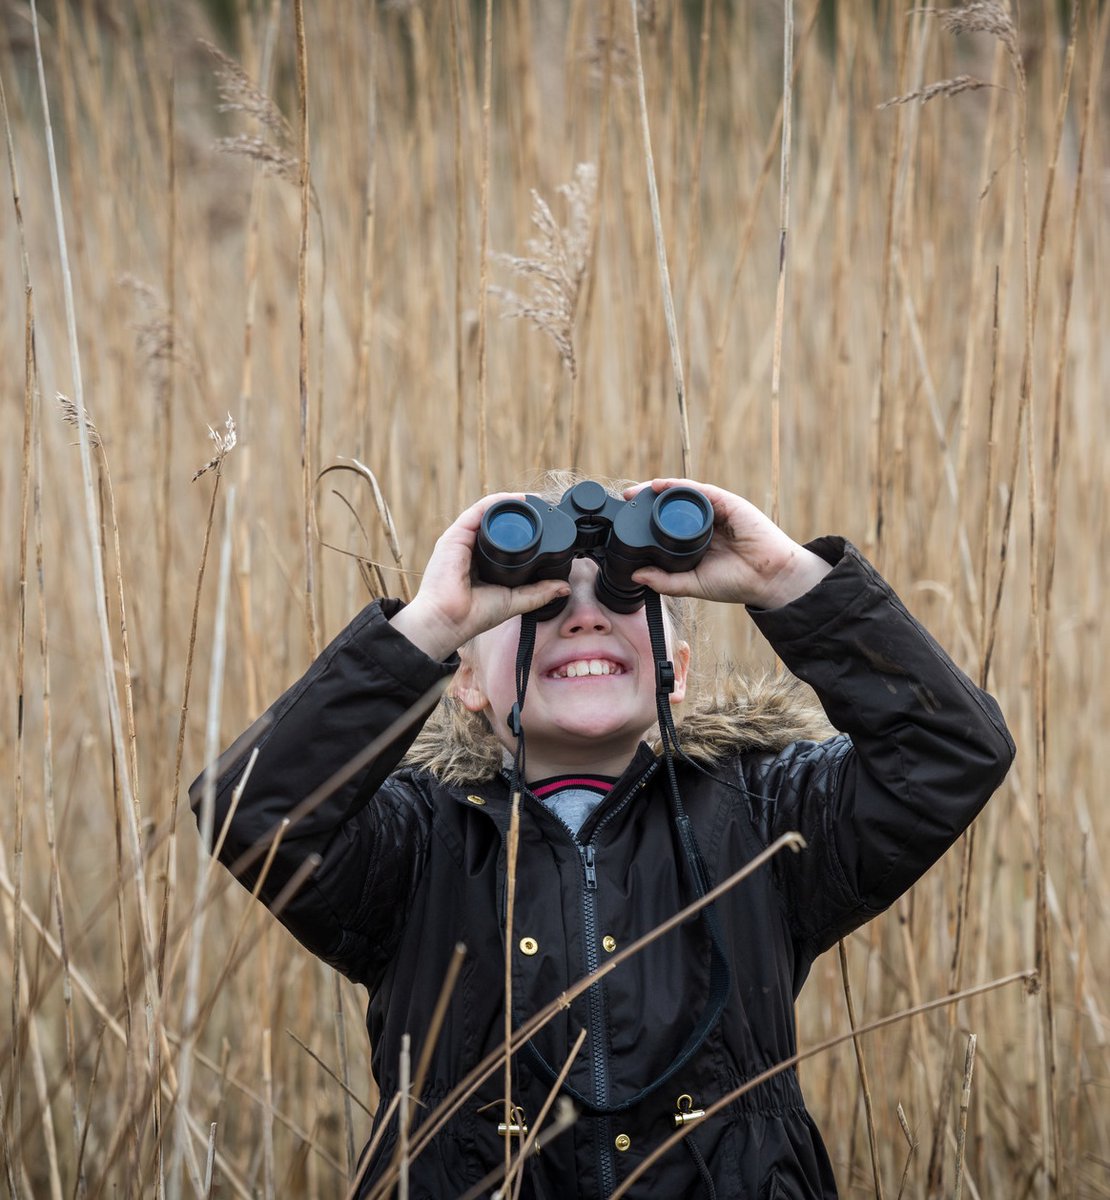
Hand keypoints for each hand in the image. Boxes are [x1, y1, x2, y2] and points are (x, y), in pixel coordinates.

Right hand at [389, 493, 570, 659]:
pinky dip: (496, 502)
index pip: (503, 539)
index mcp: (482, 563)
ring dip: (509, 503)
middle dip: (517, 513)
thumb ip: (539, 593)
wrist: (449, 619)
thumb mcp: (514, 600)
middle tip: (541, 507)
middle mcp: (471, 548)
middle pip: (495, 523)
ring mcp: (462, 540)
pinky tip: (514, 499)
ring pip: (487, 514)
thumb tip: (564, 588)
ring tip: (531, 500)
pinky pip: (477, 511)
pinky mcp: (455, 536)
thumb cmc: (474, 615)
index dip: (522, 529)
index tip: (543, 523)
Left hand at [623, 478, 831, 608]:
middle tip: (624, 501)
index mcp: (696, 540)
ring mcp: (715, 510)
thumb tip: (635, 575)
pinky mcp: (726, 502)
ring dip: (656, 490)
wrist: (769, 579)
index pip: (665, 524)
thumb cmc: (736, 583)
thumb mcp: (693, 584)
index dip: (644, 519)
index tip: (624, 518)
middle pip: (670, 505)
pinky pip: (697, 490)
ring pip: (681, 494)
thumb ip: (665, 581)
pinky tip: (659, 486)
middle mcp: (704, 522)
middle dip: (646, 501)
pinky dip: (677, 486)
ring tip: (635, 493)